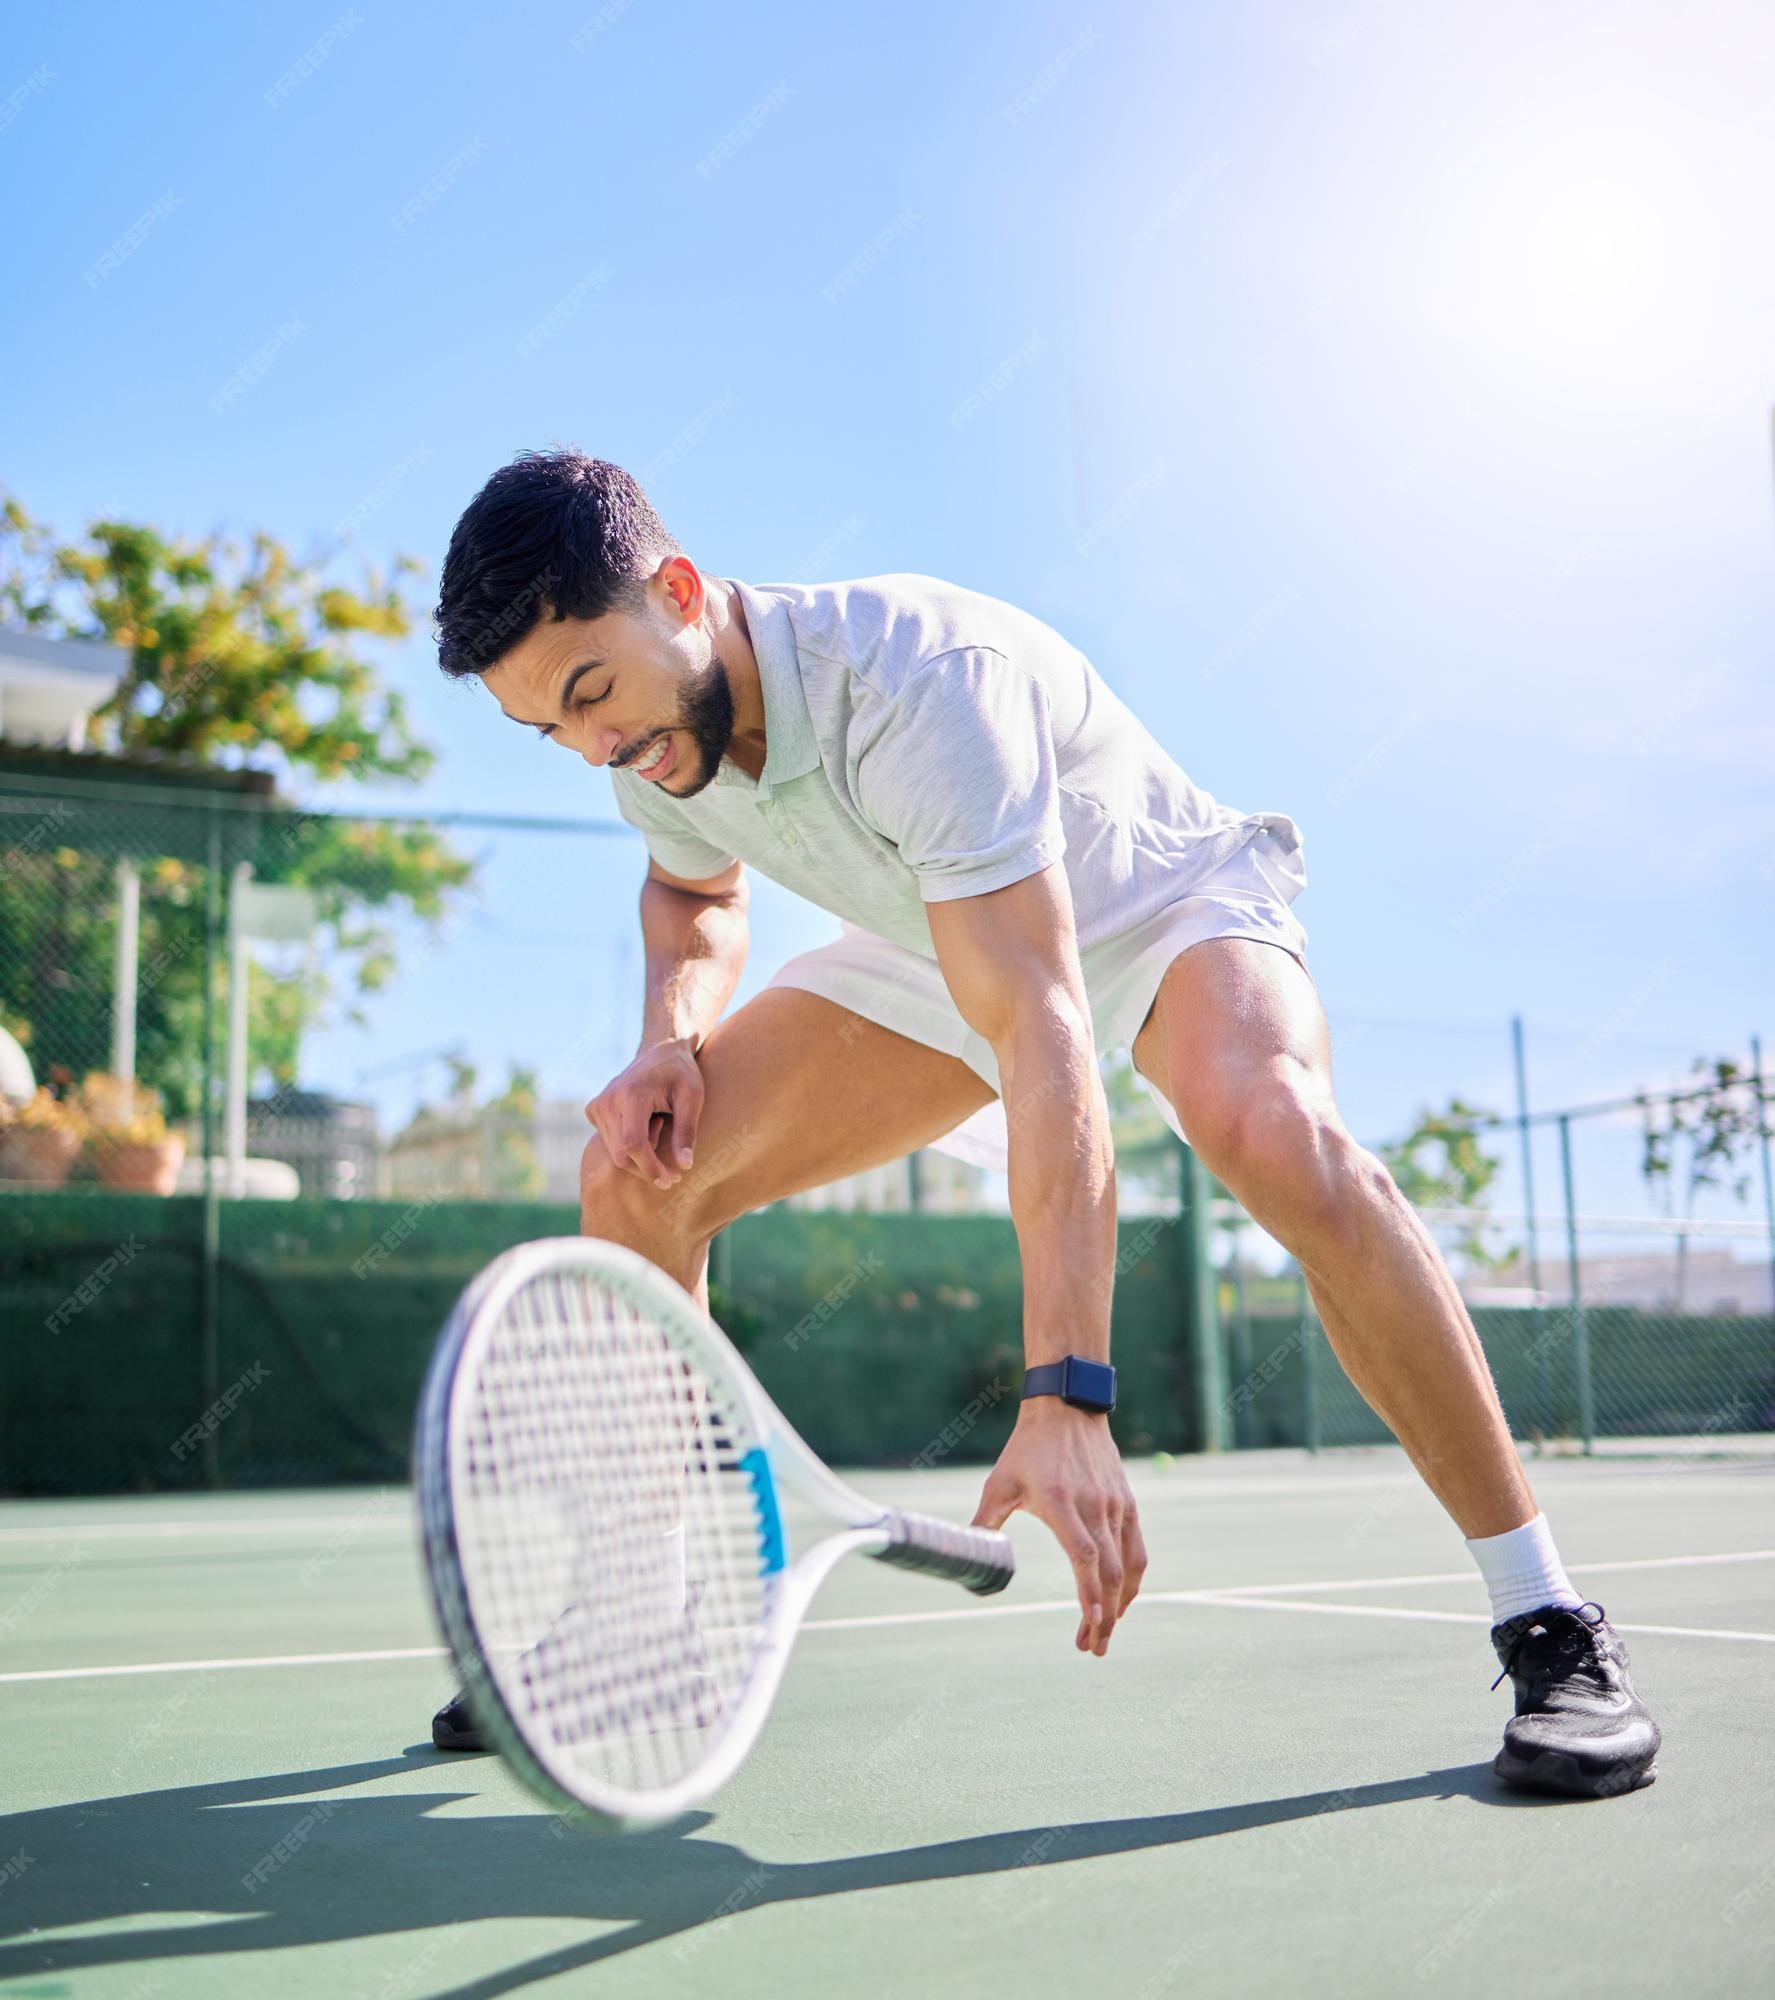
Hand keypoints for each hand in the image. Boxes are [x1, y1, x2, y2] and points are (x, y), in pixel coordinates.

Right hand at [586, 1038, 704, 1189]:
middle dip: (647, 1168)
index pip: (634, 1145)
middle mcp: (607, 1100)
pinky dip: (629, 1147)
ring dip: (640, 1157)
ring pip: (615, 1153)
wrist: (661, 1049)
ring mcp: (597, 1105)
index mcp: (630, 1094)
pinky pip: (610, 1143)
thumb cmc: (681, 1073)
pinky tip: (648, 1127)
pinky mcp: (594, 1110)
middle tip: (672, 1171)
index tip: (670, 1179)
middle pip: (622, 1154)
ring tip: (662, 1133)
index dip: (651, 1167)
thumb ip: (687, 1132)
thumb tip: (684, 1166)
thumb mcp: (692, 1098)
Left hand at [972, 1399, 1145, 1655]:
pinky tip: (1121, 1600)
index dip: (1089, 1593)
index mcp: (1061, 1501)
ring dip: (1120, 1604)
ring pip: (1128, 1566)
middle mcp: (1093, 1506)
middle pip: (1109, 1572)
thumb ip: (984, 1524)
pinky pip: (1137, 1550)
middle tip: (1093, 1648)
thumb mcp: (999, 1483)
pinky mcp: (1128, 1504)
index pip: (1083, 1555)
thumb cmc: (1028, 1449)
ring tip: (1106, 1633)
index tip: (1091, 1624)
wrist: (1067, 1409)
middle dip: (1103, 1616)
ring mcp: (1115, 1506)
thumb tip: (965, 1559)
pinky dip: (1132, 1580)